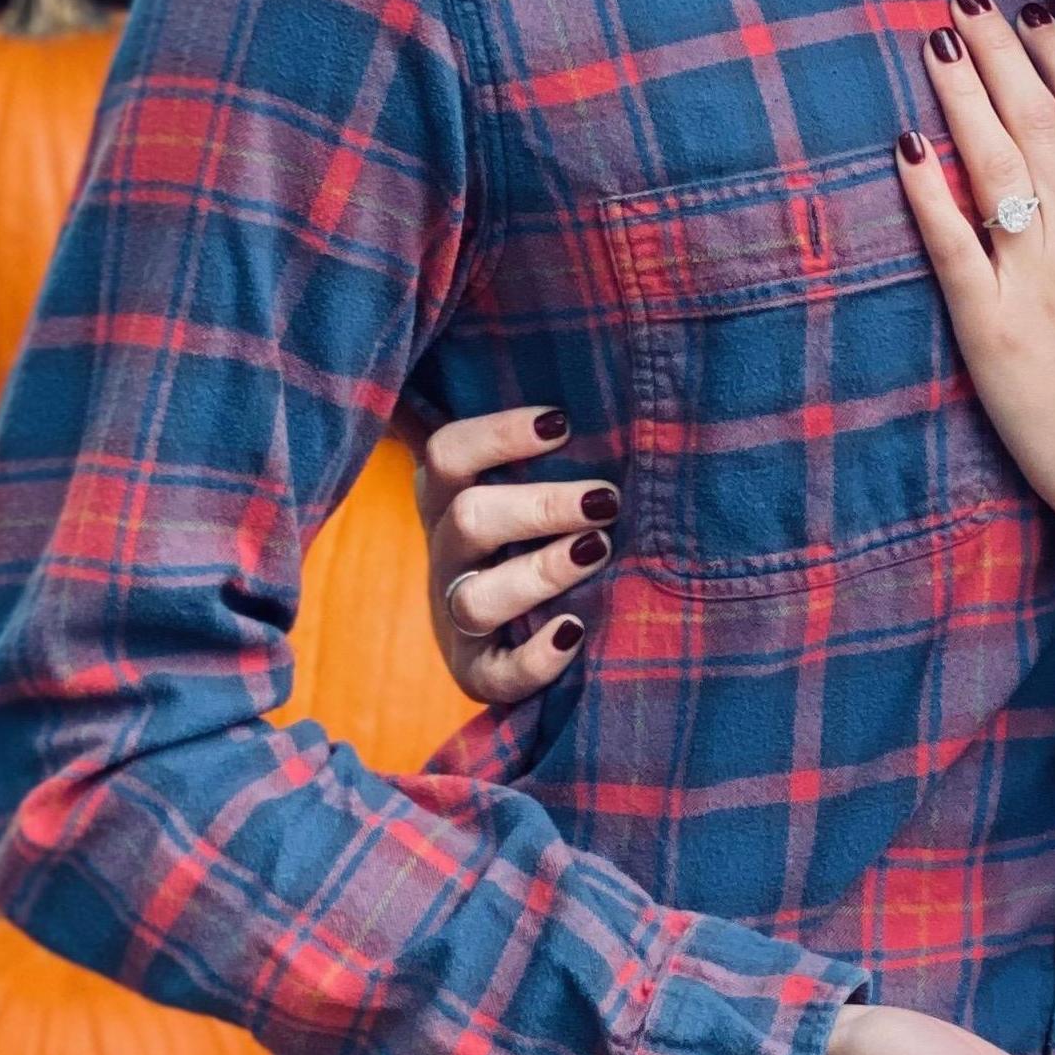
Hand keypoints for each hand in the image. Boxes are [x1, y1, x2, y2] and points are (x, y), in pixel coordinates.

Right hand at [415, 408, 616, 707]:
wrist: (519, 627)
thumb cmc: (540, 529)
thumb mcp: (526, 479)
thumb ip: (543, 440)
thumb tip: (586, 379)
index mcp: (448, 498)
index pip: (447, 452)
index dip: (499, 435)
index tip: (563, 423)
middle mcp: (446, 555)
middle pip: (468, 519)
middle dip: (541, 506)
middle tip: (608, 499)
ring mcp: (455, 617)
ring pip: (476, 598)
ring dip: (542, 572)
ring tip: (600, 549)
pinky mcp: (477, 673)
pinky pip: (496, 675)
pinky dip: (536, 657)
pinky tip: (575, 630)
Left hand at [895, 0, 1054, 517]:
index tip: (1030, 13)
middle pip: (1036, 122)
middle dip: (998, 54)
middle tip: (963, 0)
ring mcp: (1033, 273)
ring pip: (995, 166)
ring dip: (962, 99)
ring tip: (936, 44)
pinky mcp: (989, 319)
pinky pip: (954, 244)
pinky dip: (930, 193)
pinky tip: (906, 147)